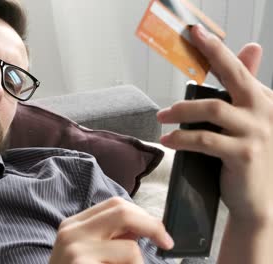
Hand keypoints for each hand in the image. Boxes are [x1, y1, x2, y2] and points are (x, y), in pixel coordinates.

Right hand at [49, 197, 173, 263]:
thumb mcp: (87, 252)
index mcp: (74, 224)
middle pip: (123, 212)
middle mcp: (72, 231)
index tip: (159, 232)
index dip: (142, 214)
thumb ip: (111, 237)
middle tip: (166, 243)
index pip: (115, 204)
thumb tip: (145, 228)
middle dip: (152, 226)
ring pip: (130, 248)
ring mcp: (75, 250)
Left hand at [157, 24, 272, 226]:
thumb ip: (245, 90)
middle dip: (212, 53)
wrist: (261, 203)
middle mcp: (266, 111)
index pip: (239, 70)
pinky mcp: (244, 154)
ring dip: (181, 110)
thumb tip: (251, 48)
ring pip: (212, 109)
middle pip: (235, 75)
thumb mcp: (250, 123)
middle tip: (190, 39)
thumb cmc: (250, 159)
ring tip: (162, 117)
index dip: (217, 50)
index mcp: (265, 101)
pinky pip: (204, 139)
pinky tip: (168, 141)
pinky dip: (182, 138)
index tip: (197, 33)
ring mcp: (257, 132)